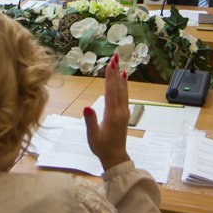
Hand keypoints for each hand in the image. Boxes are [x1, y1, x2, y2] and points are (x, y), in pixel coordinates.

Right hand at [83, 54, 130, 170]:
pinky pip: (125, 95)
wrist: (116, 157)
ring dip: (120, 75)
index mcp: (112, 115)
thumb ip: (90, 121)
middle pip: (118, 87)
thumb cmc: (102, 147)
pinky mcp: (124, 113)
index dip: (110, 77)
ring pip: (123, 90)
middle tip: (115, 56)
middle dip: (115, 71)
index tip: (110, 64)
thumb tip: (87, 107)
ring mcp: (124, 111)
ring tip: (118, 63)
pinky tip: (124, 77)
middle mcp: (120, 110)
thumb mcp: (93, 136)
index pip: (111, 91)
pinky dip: (124, 84)